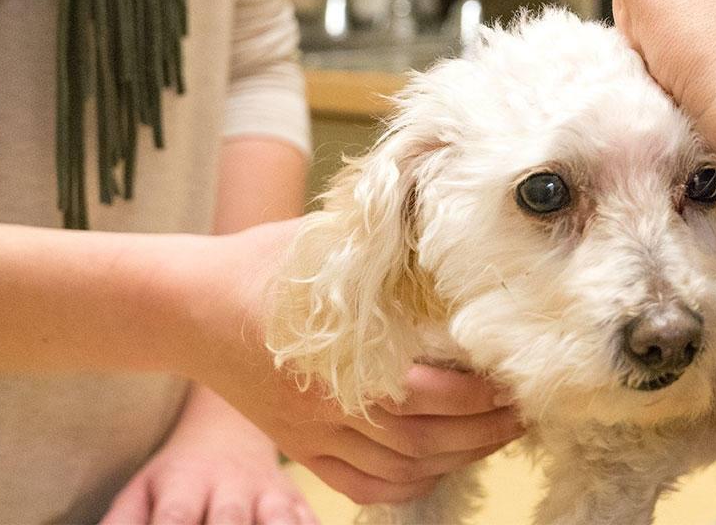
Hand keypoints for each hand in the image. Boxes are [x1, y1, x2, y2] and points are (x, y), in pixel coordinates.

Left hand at [101, 387, 315, 524]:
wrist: (234, 428)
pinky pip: (313, 519)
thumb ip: (123, 521)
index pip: (175, 517)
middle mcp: (230, 487)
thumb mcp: (143, 488)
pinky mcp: (299, 500)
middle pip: (231, 520)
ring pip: (280, 517)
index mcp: (186, 483)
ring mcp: (270, 492)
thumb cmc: (179, 473)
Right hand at [172, 221, 524, 505]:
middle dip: (484, 431)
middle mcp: (326, 406)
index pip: (429, 394)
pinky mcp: (298, 447)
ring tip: (497, 432)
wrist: (190, 305)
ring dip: (456, 458)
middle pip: (422, 440)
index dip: (481, 396)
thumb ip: (388, 249)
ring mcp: (310, 433)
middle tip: (525, 407)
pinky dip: (407, 484)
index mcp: (339, 356)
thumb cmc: (265, 264)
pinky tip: (439, 464)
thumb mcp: (329, 243)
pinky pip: (359, 485)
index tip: (516, 376)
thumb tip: (452, 230)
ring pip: (398, 469)